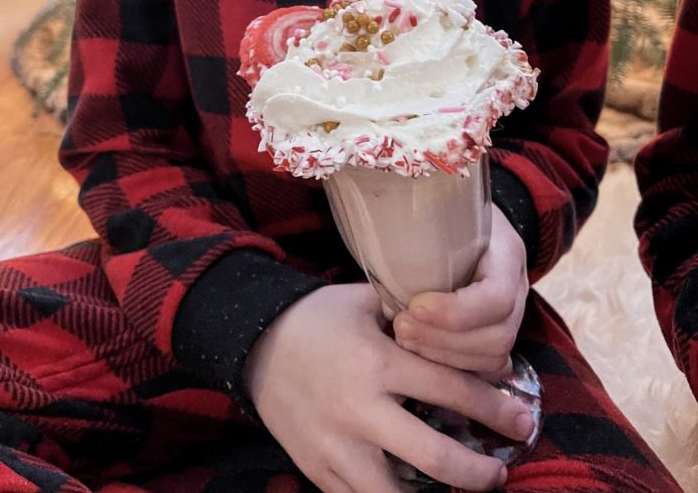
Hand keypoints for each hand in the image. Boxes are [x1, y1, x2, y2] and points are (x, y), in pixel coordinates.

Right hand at [243, 282, 534, 492]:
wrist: (252, 342)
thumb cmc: (316, 316)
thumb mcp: (363, 301)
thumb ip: (409, 314)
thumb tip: (459, 324)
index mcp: (377, 363)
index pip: (450, 390)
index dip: (493, 407)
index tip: (522, 418)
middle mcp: (361, 410)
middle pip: (436, 457)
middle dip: (480, 471)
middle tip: (501, 470)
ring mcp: (336, 447)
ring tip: (462, 490)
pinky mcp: (316, 469)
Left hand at [393, 205, 528, 376]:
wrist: (466, 215)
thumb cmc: (447, 212)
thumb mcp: (439, 209)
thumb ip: (421, 230)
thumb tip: (382, 260)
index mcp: (506, 252)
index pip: (497, 296)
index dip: (456, 312)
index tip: (414, 306)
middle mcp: (517, 286)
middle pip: (498, 334)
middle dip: (444, 340)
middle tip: (400, 327)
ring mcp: (513, 314)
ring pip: (493, 357)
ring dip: (443, 357)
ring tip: (404, 339)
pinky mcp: (498, 334)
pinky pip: (486, 368)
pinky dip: (452, 368)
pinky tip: (421, 354)